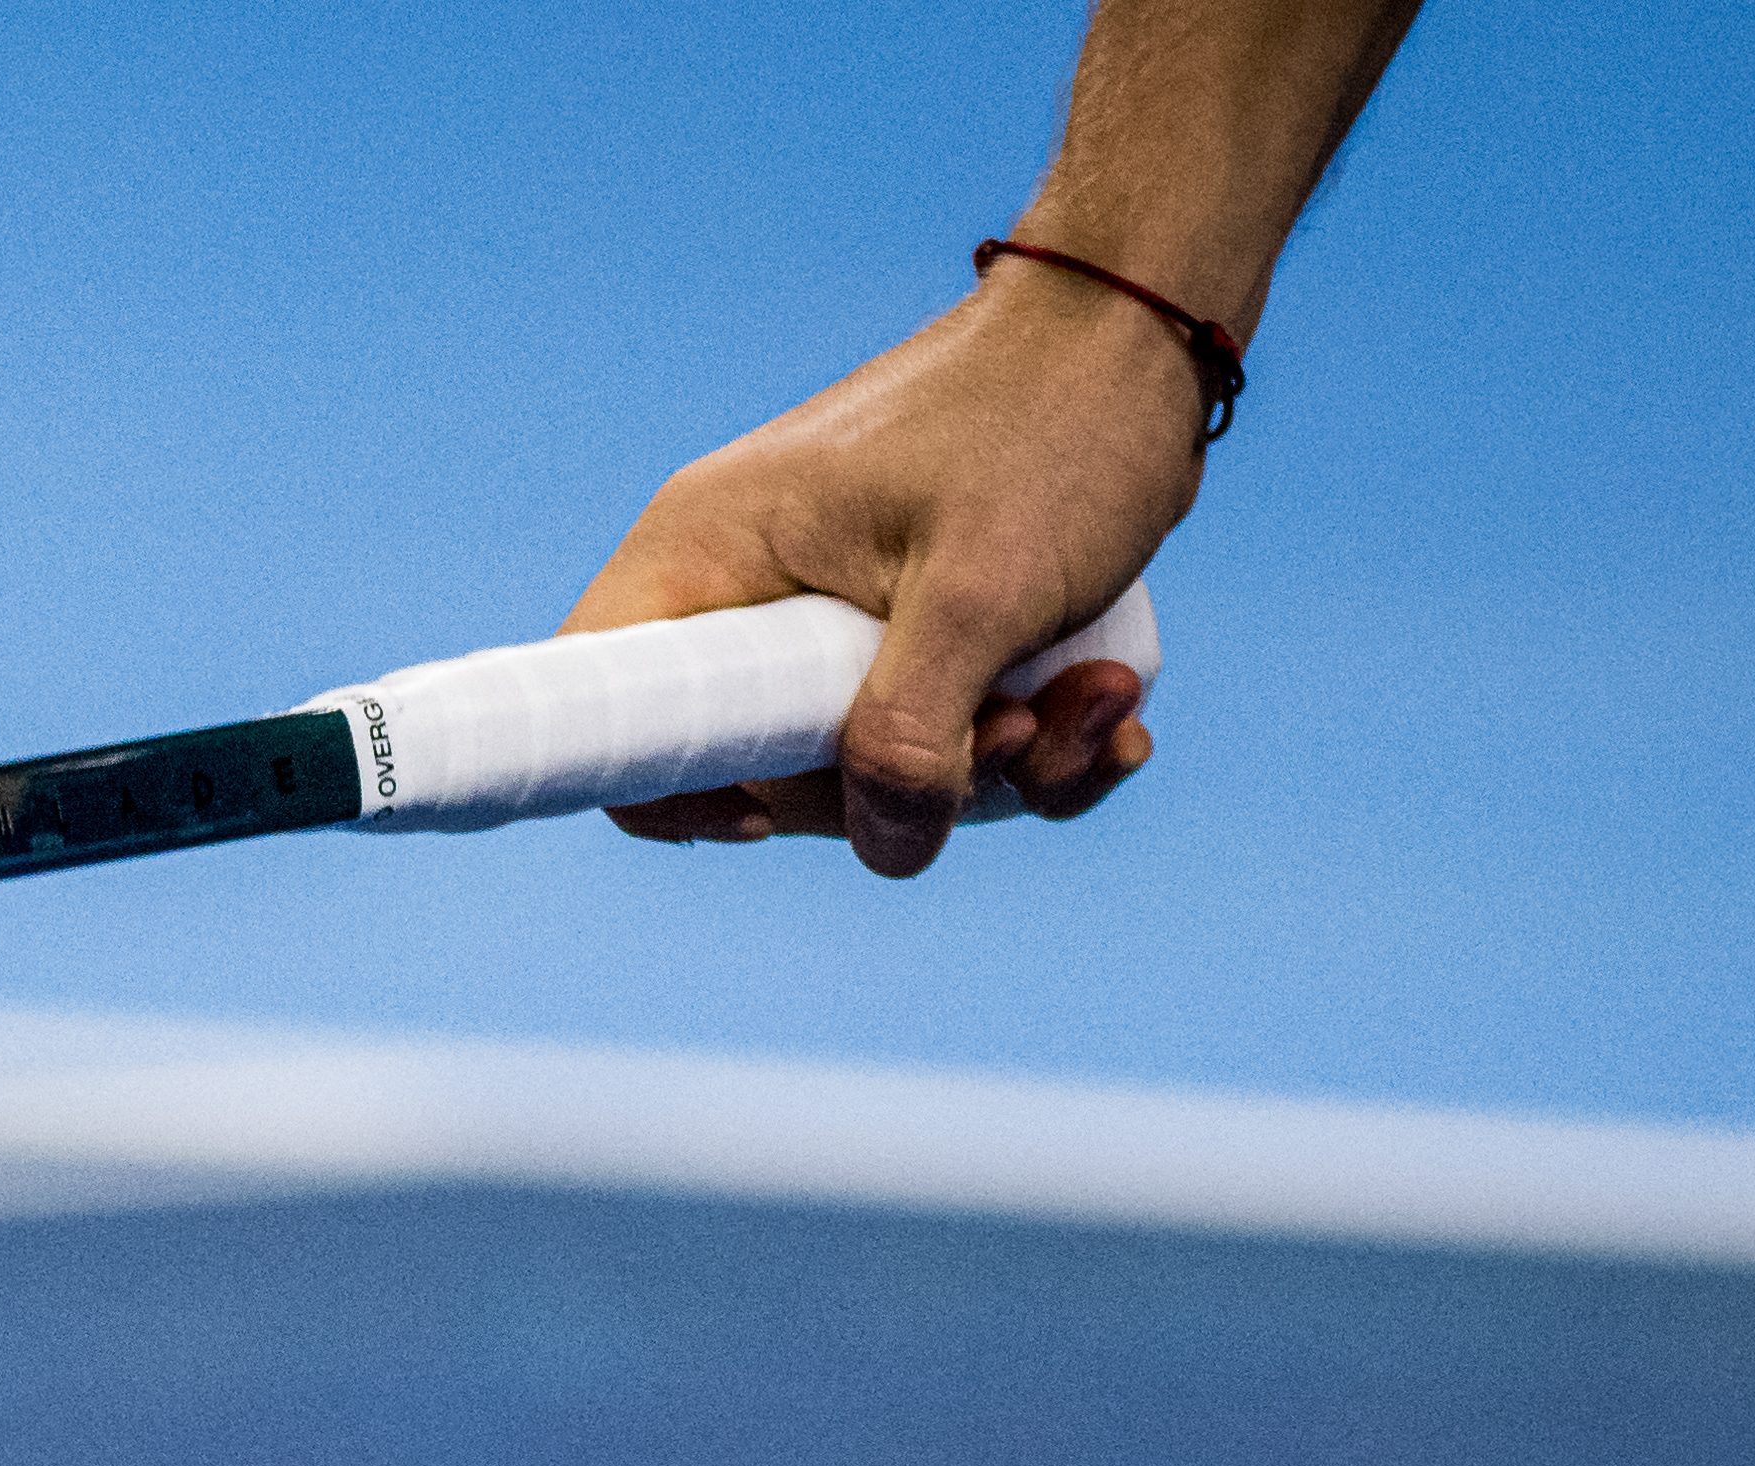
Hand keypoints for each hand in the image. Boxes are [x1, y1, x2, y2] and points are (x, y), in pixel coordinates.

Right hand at [566, 254, 1216, 875]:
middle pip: (764, 762)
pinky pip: (940, 729)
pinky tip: (1108, 710)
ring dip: (999, 766)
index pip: (607, 701)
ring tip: (1096, 699)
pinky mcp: (911, 621)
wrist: (1147, 327)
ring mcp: (834, 606)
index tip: (774, 814)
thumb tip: (889, 848)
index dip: (666, 786)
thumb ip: (911, 736)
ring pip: (872, 756)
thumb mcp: (978, 590)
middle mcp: (754, 584)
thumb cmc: (1052, 418)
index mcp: (712, 552)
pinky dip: (1030, 743)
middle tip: (1016, 731)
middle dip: (905, 781)